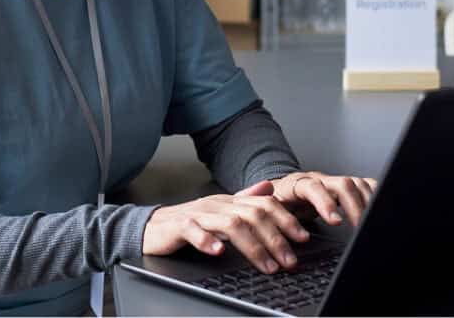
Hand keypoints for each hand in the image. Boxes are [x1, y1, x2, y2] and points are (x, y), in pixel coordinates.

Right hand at [142, 181, 310, 273]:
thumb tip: (270, 188)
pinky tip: (218, 251)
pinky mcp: (178, 226)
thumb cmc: (188, 222)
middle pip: (253, 215)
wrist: (151, 226)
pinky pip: (194, 230)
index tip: (303, 238)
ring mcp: (198, 214)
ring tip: (266, 265)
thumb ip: (245, 198)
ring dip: (253, 246)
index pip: (264, 204)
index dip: (286, 219)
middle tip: (289, 260)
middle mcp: (217, 204)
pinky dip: (207, 240)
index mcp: (229, 201)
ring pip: (231, 224)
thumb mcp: (221, 210)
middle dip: (275, 239)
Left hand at [269, 171, 377, 226]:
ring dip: (367, 202)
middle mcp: (320, 180)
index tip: (335, 221)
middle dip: (354, 206)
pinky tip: (378, 207)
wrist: (281, 191)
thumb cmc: (276, 203)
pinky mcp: (346, 187)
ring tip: (370, 223)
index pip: (313, 187)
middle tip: (360, 228)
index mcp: (298, 184)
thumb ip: (277, 218)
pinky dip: (374, 195)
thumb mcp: (271, 210)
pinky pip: (365, 185)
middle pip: (342, 184)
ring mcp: (334, 182)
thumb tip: (288, 232)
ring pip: (356, 183)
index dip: (325, 203)